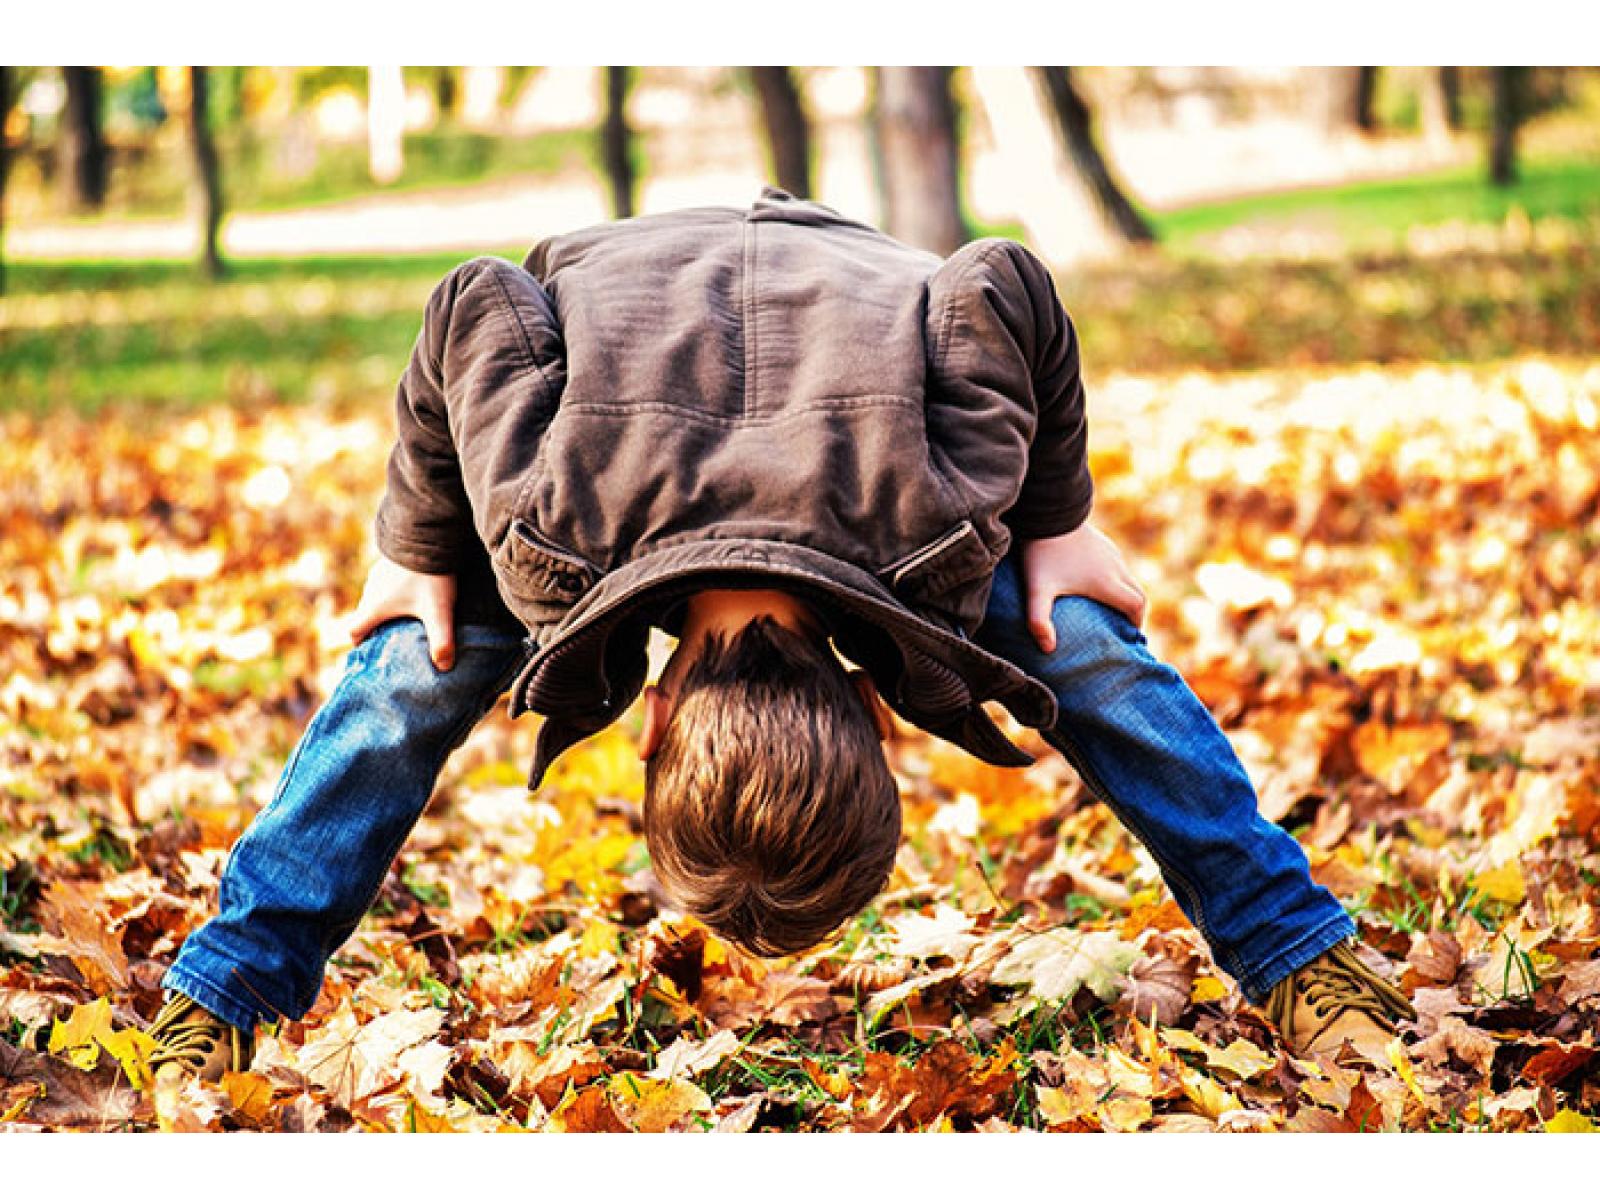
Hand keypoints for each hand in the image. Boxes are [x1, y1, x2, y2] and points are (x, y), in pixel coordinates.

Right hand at [344, 553, 457, 670]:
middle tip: (394, 640)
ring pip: (377, 597)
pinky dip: (396, 591)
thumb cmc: (429, 575)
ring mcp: (379, 572)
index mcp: (374, 605)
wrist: (428, 531)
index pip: (355, 631)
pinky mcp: (392, 559)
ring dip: (387, 609)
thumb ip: (441, 641)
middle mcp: (371, 589)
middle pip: (366, 615)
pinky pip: (388, 581)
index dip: (360, 645)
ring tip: (407, 619)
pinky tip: (416, 592)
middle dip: (376, 629)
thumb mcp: (438, 611)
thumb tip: (444, 668)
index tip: (371, 654)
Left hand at [1019, 522, 1145, 651]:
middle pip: (1137, 593)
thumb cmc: (1042, 554)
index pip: (1137, 606)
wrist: (1046, 513)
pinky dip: (1115, 580)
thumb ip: (1039, 621)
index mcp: (1107, 582)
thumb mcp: (1037, 590)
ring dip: (1124, 595)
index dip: (1137, 623)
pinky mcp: (1102, 543)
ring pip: (1127, 579)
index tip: (1127, 634)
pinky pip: (1116, 566)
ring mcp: (1110, 553)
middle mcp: (1115, 567)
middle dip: (1134, 612)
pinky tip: (1093, 585)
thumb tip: (1047, 649)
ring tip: (1106, 609)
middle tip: (1120, 627)